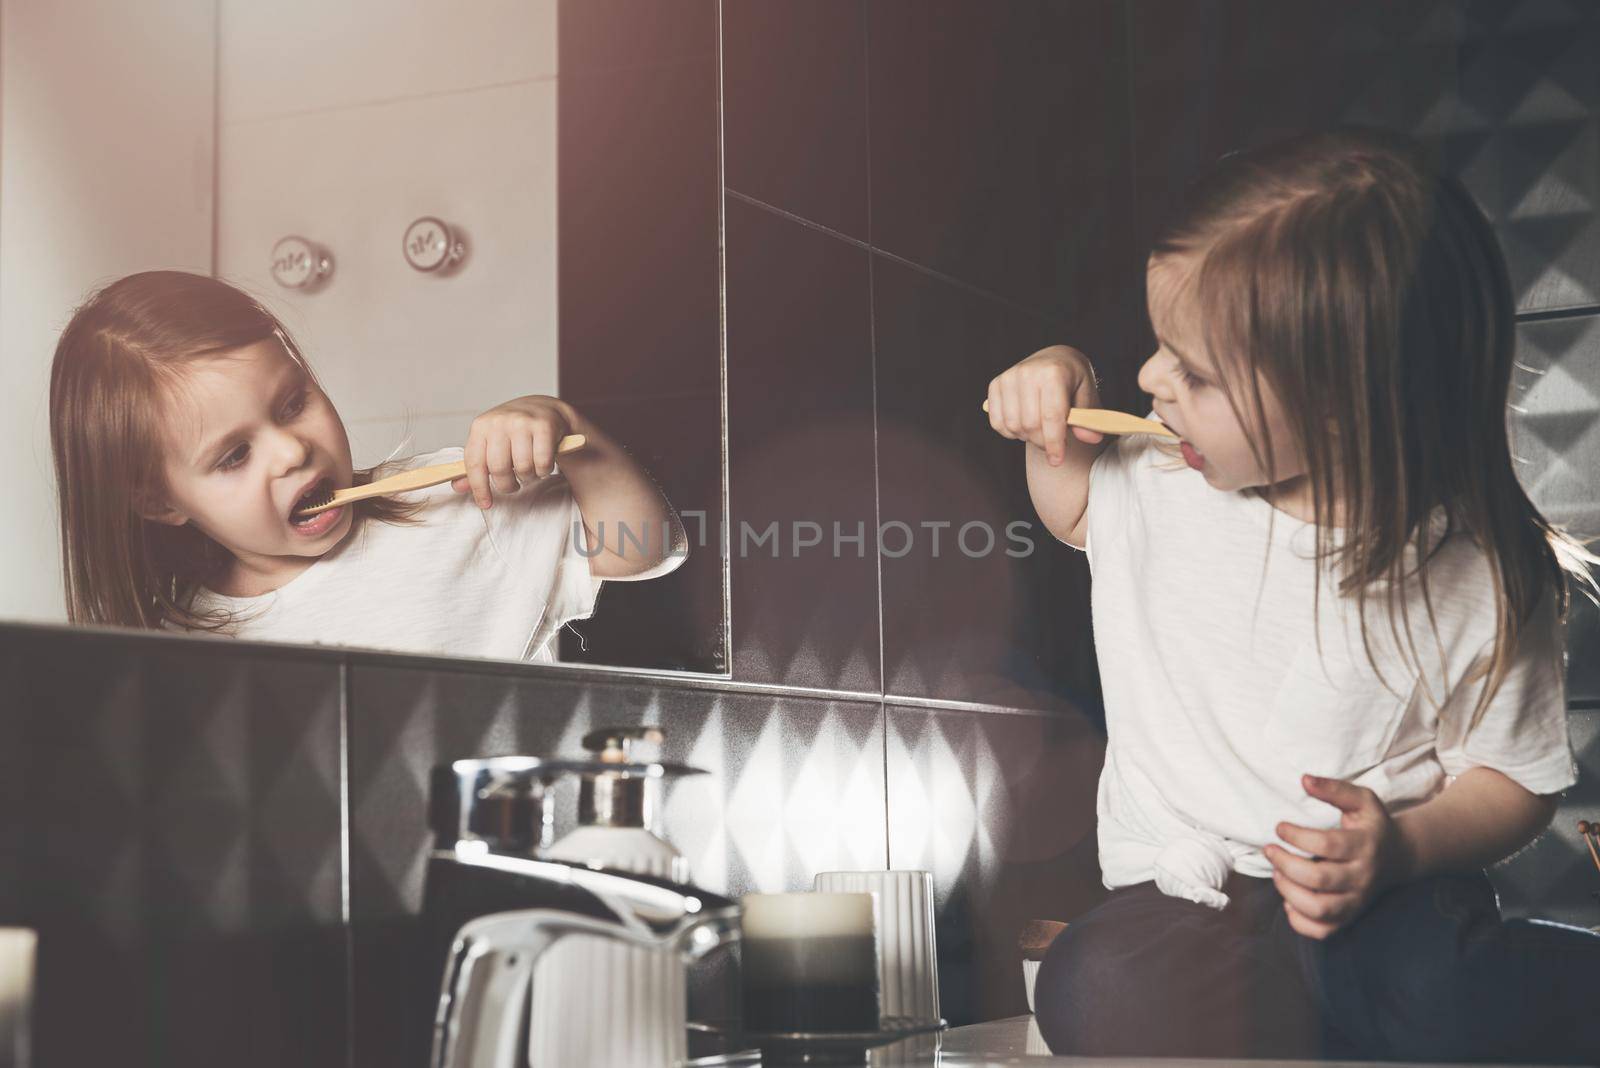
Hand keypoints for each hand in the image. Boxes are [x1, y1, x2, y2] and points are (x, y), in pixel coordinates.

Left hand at [452, 395, 573, 508]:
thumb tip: (458, 487)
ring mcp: (522, 422)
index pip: (474, 463)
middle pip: (498, 469)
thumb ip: (476, 466)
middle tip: (513, 484)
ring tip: (529, 470)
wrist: (544, 407)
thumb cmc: (514, 430)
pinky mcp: (544, 426)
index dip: (479, 487)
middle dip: (507, 485)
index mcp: (481, 426)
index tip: (485, 503)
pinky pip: (542, 462)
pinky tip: (542, 463)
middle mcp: (499, 421)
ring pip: (522, 467)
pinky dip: (544, 470)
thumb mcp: (491, 443)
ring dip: (528, 477)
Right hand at [986, 346, 1103, 464]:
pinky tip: (1024, 427)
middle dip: (1042, 442)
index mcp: (1053, 372)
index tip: (1057, 461)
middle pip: (1030, 425)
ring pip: (1013, 426)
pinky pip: (997, 422)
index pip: (1051, 416)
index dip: (1054, 443)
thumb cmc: (1072, 379)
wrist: (1052, 359)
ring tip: (1040, 431)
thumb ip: (1088, 418)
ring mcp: (1008, 378)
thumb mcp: (1087, 394)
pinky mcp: (995, 385)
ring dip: (1027, 437)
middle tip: (1053, 444)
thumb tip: (1091, 438)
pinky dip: (1010, 433)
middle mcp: (1027, 372)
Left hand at [1265, 773, 1407, 939]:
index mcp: (1364, 846)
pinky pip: (1323, 931)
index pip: (1328, 845)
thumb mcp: (1361, 800)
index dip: (1298, 836)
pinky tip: (1288, 901)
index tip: (1280, 827)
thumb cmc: (1372, 825)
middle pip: (1319, 879)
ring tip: (1277, 873)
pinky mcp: (1350, 917)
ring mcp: (1357, 901)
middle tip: (1270, 850)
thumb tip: (1304, 780)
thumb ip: (1334, 789)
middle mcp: (1362, 877)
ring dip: (1289, 892)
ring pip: (1320, 909)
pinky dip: (1300, 921)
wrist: (1399, 857)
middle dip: (1286, 864)